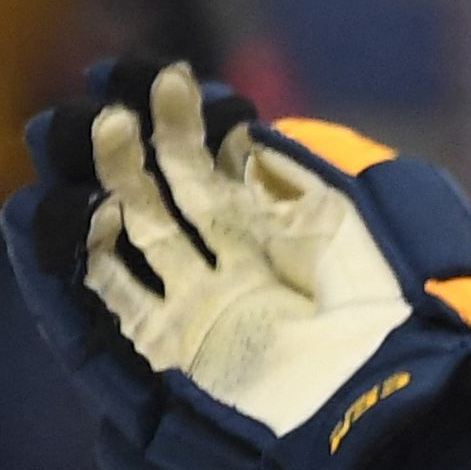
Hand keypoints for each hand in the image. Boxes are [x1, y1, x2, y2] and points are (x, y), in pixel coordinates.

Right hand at [82, 67, 417, 441]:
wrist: (380, 389)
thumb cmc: (378, 307)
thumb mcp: (341, 218)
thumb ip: (284, 172)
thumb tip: (233, 131)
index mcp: (274, 239)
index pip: (211, 171)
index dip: (183, 125)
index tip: (164, 80)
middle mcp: (230, 275)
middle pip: (167, 200)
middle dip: (138, 148)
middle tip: (119, 104)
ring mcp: (200, 314)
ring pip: (138, 238)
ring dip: (117, 184)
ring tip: (105, 129)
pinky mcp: (175, 354)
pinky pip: (119, 301)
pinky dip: (95, 258)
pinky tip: (90, 211)